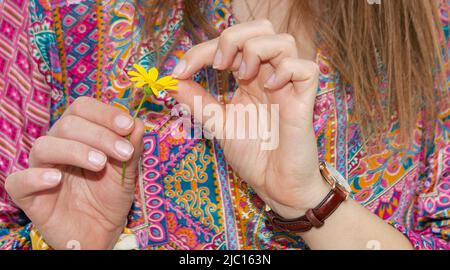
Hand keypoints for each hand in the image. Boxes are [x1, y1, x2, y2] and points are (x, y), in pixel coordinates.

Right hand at [5, 97, 143, 249]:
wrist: (101, 231)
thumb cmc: (110, 196)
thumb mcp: (127, 172)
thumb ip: (132, 148)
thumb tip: (138, 123)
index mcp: (79, 134)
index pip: (83, 108)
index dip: (105, 113)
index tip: (128, 126)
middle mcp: (58, 146)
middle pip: (67, 124)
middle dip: (100, 135)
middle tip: (124, 153)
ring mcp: (41, 169)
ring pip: (44, 147)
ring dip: (75, 151)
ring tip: (100, 165)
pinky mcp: (29, 195)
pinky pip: (19, 181)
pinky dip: (35, 177)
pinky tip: (56, 179)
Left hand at [172, 20, 329, 218]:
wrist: (274, 184)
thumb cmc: (251, 155)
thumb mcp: (216, 123)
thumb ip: (196, 100)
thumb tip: (168, 81)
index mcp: (249, 77)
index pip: (228, 45)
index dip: (200, 50)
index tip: (179, 71)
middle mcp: (269, 75)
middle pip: (261, 28)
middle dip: (233, 38)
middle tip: (219, 66)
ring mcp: (288, 86)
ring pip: (283, 41)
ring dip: (256, 51)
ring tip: (243, 77)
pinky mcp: (306, 100)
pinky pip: (305, 68)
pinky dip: (285, 71)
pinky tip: (270, 88)